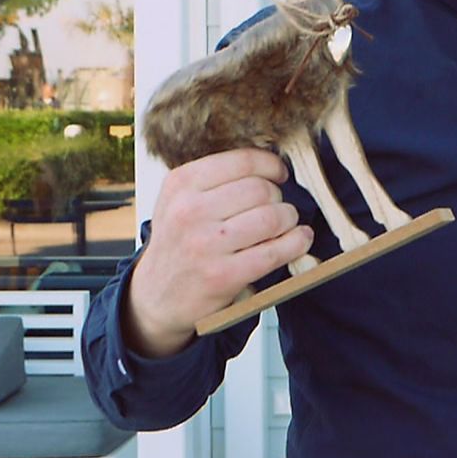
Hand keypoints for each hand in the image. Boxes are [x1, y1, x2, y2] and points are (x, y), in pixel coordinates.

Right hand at [124, 149, 313, 357]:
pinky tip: (300, 239)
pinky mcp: (223, 275)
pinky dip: (297, 242)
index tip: (278, 173)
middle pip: (261, 189)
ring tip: (285, 224)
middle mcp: (189, 211)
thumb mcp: (179, 200)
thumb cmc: (178, 243)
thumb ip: (215, 179)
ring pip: (272, 217)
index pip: (242, 161)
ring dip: (289, 219)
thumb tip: (269, 164)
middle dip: (278, 197)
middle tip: (276, 207)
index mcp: (180, 184)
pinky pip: (275, 251)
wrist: (157, 295)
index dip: (270, 165)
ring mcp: (205, 244)